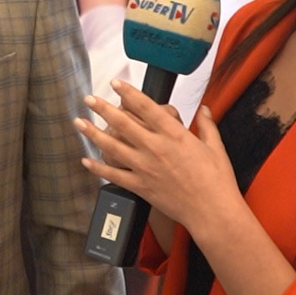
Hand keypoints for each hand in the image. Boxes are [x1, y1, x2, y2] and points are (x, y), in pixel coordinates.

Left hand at [76, 80, 242, 244]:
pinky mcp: (140, 186)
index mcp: (174, 135)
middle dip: (102, 108)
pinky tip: (86, 161)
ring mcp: (145, 167)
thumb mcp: (215, 147)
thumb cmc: (216, 181)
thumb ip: (207, 125)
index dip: (128, 93)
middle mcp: (156, 148)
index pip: (146, 107)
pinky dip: (98, 168)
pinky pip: (113, 175)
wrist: (211, 211)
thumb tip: (204, 109)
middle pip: (123, 122)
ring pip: (112, 146)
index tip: (116, 83)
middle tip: (89, 99)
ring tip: (79, 122)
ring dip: (93, 133)